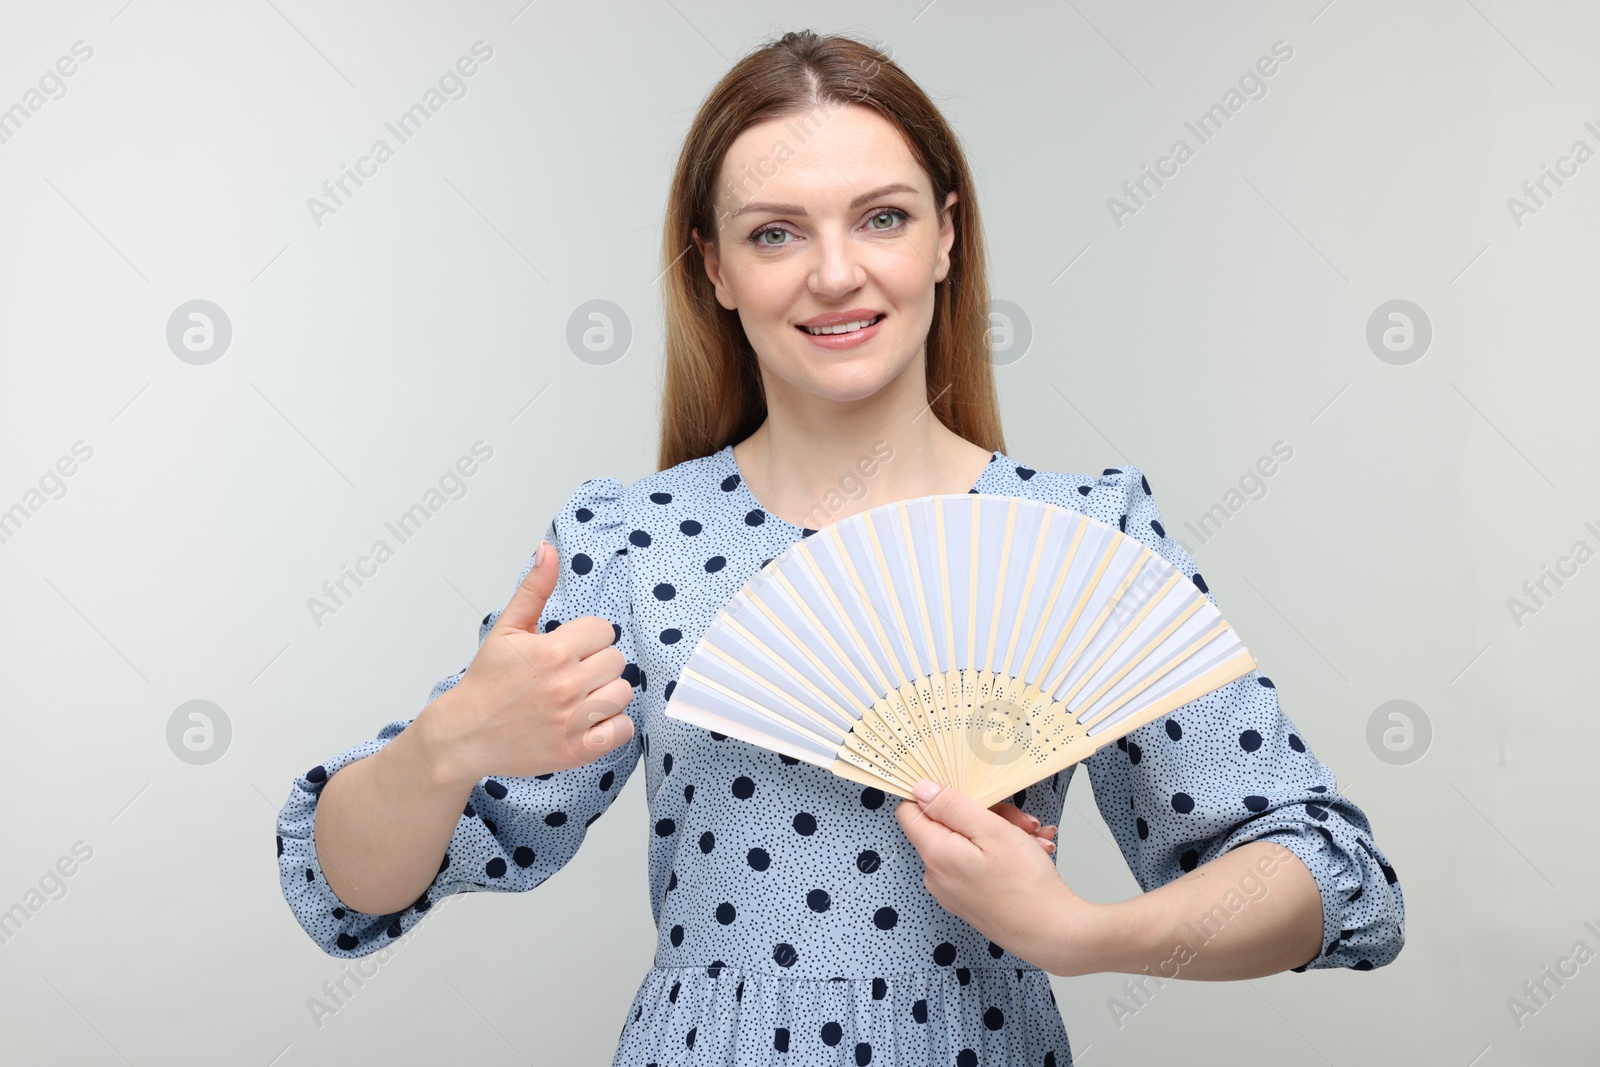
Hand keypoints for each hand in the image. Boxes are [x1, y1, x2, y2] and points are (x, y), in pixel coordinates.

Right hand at [419, 539, 636, 785]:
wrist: (464, 734)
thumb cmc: (487, 681)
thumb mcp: (507, 629)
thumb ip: (534, 589)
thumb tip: (547, 550)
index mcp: (552, 651)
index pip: (603, 630)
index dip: (587, 638)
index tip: (569, 649)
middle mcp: (566, 685)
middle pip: (616, 660)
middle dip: (596, 664)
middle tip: (570, 674)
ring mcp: (573, 720)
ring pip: (623, 692)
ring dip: (606, 693)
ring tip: (579, 696)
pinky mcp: (577, 750)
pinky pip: (623, 730)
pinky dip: (612, 725)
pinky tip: (589, 719)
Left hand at [895, 778, 1093, 973]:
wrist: (1053, 934)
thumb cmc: (1026, 885)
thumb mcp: (991, 830)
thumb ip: (952, 806)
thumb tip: (920, 788)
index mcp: (935, 854)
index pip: (909, 811)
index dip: (933, 794)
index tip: (962, 789)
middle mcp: (937, 874)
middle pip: (948, 825)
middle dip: (985, 815)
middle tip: (1017, 820)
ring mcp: (953, 889)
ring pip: (969, 842)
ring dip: (1003, 833)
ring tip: (1033, 839)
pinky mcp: (970, 898)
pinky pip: (979, 863)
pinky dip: (1003, 853)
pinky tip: (1031, 852)